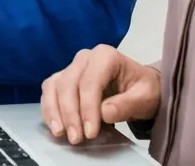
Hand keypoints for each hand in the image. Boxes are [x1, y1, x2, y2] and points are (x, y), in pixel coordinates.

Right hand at [40, 45, 160, 144]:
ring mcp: (72, 67)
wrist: (139, 87)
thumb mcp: (145, 97)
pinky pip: (50, 92)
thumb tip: (105, 113)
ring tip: (61, 134)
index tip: (90, 132)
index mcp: (105, 56)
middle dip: (70, 113)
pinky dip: (49, 109)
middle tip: (76, 138)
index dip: (87, 108)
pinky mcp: (64, 79)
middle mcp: (84, 58)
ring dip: (54, 111)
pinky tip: (55, 126)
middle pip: (68, 84)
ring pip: (54, 86)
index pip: (90, 82)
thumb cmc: (143, 89)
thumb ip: (127, 104)